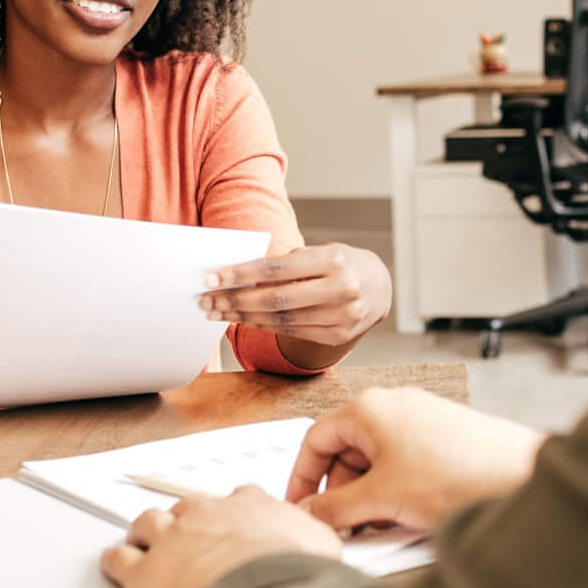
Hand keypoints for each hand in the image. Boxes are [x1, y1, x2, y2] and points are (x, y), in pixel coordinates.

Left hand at [100, 485, 342, 587]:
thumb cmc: (290, 569)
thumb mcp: (323, 547)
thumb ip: (318, 540)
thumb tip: (327, 548)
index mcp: (249, 504)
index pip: (238, 499)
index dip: (232, 514)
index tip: (233, 523)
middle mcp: (205, 512)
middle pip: (187, 507)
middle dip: (185, 521)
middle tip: (187, 538)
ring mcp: (171, 537)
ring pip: (147, 523)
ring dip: (144, 532)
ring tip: (144, 542)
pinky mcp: (142, 570)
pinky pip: (118, 558)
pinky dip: (115, 561)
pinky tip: (115, 564)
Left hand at [201, 244, 392, 348]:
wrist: (380, 288)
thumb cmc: (343, 263)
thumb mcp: (322, 251)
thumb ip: (287, 263)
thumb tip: (239, 275)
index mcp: (334, 260)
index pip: (276, 269)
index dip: (240, 275)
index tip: (212, 278)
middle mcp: (340, 289)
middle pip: (274, 299)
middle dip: (235, 300)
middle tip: (206, 299)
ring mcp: (341, 316)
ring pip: (280, 319)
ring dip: (243, 316)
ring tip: (218, 311)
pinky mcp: (337, 336)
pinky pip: (291, 331)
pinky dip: (264, 325)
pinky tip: (244, 319)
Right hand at [286, 387, 544, 533]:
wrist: (524, 477)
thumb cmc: (458, 475)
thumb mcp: (381, 498)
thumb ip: (334, 507)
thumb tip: (308, 513)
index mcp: (370, 408)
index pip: (315, 439)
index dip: (301, 478)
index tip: (299, 508)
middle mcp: (395, 407)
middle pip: (346, 451)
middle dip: (339, 492)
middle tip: (340, 528)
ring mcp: (422, 422)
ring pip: (376, 461)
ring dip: (368, 497)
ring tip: (377, 528)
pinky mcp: (445, 440)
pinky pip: (404, 465)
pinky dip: (395, 492)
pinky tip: (404, 520)